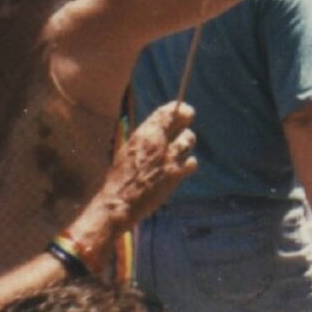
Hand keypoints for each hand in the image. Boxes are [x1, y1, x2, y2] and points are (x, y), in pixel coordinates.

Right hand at [92, 101, 197, 231]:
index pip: (167, 111)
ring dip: (186, 143)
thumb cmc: (120, 179)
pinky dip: (188, 165)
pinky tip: (180, 169)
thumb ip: (147, 140)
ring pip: (189, 138)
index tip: (182, 109)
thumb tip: (162, 130)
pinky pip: (192, 162)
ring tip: (178, 151)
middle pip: (184, 118)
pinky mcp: (176, 174)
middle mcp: (158, 142)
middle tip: (185, 125)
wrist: (118, 203)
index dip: (177, 108)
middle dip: (186, 118)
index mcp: (143, 135)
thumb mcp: (129, 152)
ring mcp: (169, 157)